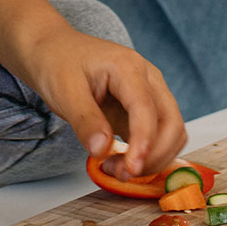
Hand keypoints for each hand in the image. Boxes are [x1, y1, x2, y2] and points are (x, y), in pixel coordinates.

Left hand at [10, 29, 187, 180]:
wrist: (55, 51)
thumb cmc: (59, 63)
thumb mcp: (64, 91)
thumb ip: (85, 121)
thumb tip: (102, 150)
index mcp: (128, 67)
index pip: (146, 108)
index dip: (144, 141)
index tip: (131, 168)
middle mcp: (147, 79)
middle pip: (171, 122)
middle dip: (154, 154)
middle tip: (122, 174)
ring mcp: (149, 94)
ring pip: (171, 132)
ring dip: (153, 158)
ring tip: (117, 169)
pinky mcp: (143, 110)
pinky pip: (158, 136)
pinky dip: (147, 155)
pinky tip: (120, 163)